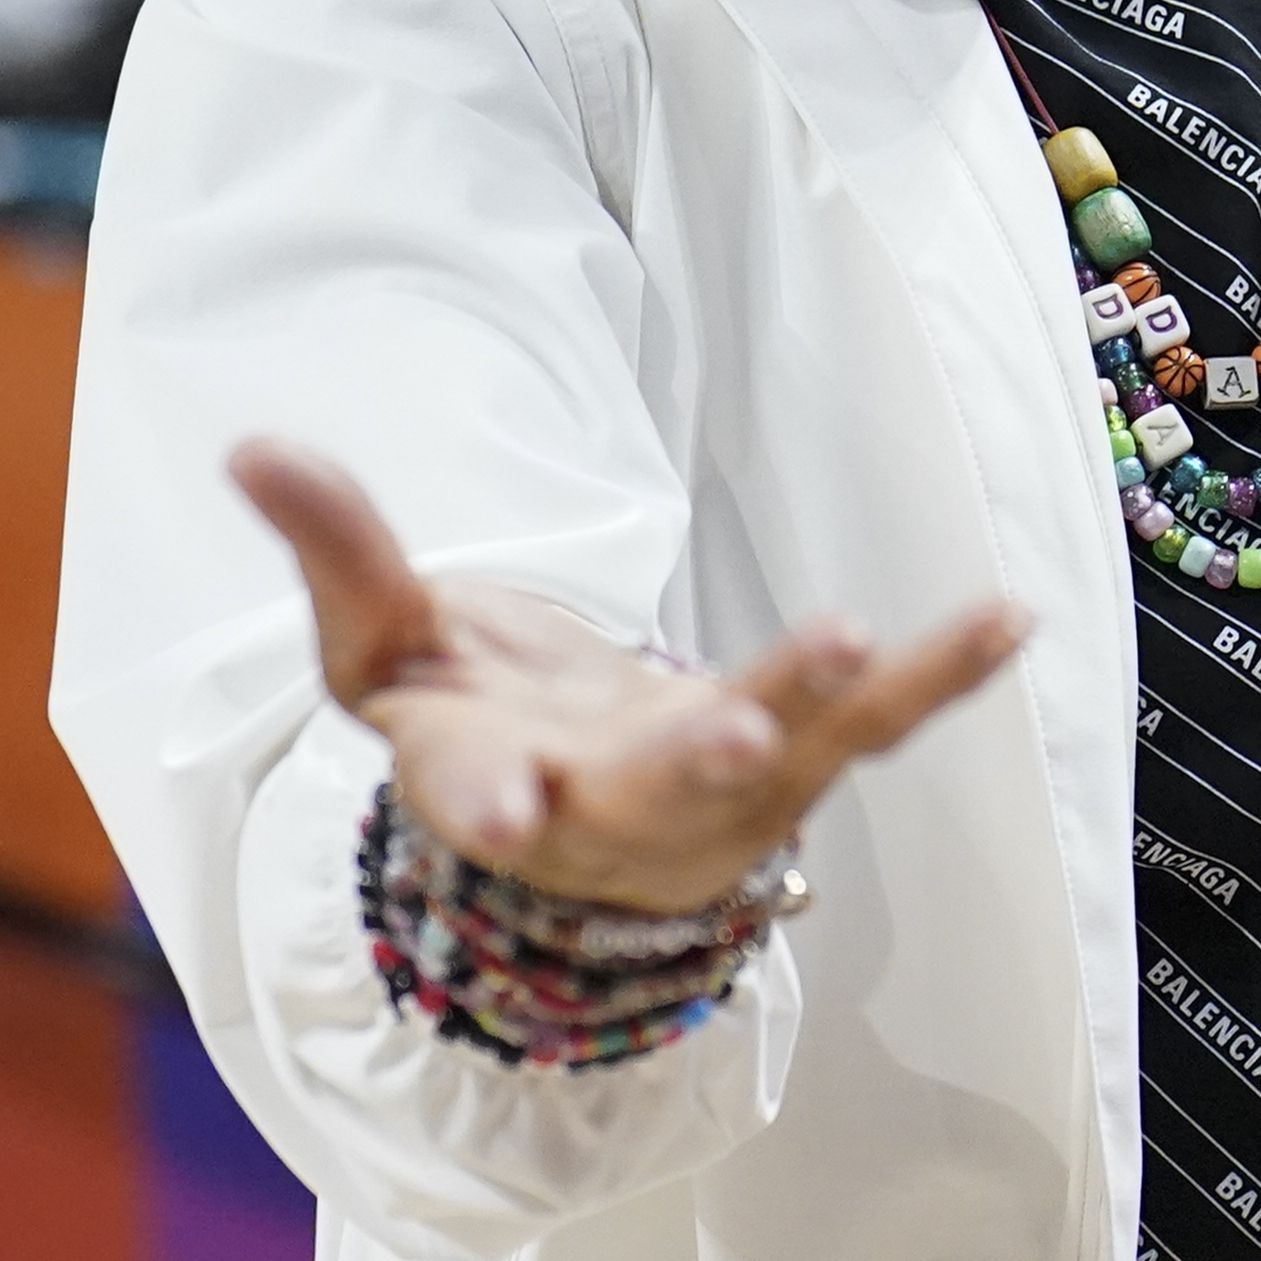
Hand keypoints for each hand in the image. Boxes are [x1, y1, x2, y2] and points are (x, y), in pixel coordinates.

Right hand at [232, 438, 1026, 915]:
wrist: (579, 813)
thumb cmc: (470, 719)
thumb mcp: (379, 645)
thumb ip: (336, 548)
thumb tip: (252, 447)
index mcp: (492, 779)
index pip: (476, 789)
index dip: (487, 798)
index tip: (503, 808)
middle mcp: (612, 804)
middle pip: (652, 788)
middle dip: (685, 759)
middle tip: (725, 733)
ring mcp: (718, 790)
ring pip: (779, 756)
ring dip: (815, 699)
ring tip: (849, 635)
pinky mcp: (801, 762)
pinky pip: (880, 722)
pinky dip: (941, 673)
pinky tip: (1009, 616)